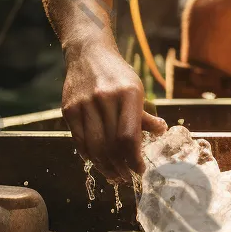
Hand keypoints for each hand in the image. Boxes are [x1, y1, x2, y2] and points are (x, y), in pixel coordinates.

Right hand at [61, 37, 166, 182]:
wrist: (88, 53)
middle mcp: (105, 98)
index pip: (129, 136)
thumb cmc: (117, 74)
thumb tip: (161, 132)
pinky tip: (98, 162)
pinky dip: (89, 156)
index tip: (139, 171)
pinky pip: (79, 140)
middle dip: (120, 167)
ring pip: (94, 147)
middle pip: (111, 145)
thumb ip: (144, 115)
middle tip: (126, 178)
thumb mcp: (136, 89)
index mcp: (128, 93)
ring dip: (105, 167)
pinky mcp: (69, 109)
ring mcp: (84, 104)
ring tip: (114, 176)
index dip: (134, 159)